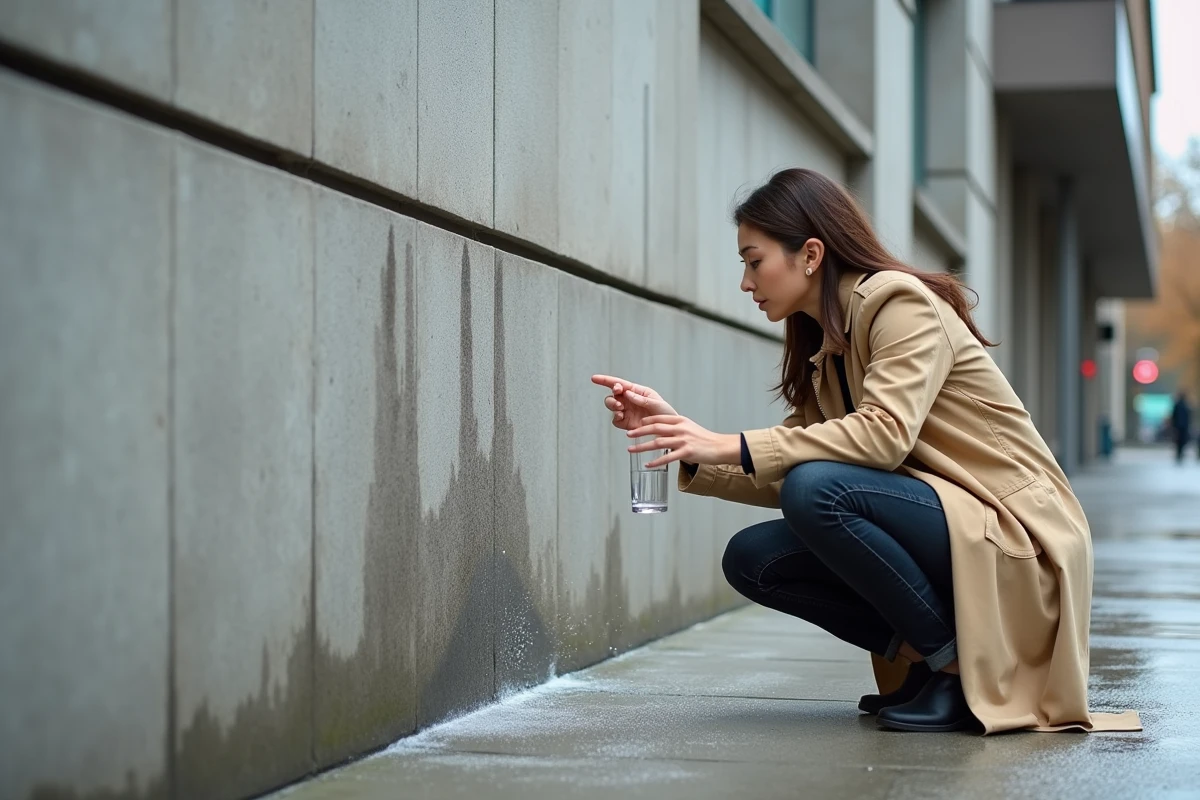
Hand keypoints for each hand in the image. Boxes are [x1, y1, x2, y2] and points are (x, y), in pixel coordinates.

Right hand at [591, 374, 676, 431]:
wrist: (668, 430)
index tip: (594, 378)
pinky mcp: (626, 423)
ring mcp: (626, 412)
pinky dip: (616, 417)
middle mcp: (629, 401)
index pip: (619, 383)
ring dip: (612, 405)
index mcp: (636, 391)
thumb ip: (641, 399)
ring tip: (620, 408)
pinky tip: (621, 416)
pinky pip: (615, 420)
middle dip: (612, 395)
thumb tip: (627, 393)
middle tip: (618, 399)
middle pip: (612, 395)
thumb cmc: (665, 413)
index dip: (605, 380)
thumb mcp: (656, 403)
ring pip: (611, 406)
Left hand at [626, 415, 741, 468]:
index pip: (659, 418)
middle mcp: (680, 429)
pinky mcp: (686, 452)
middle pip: (655, 428)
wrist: (720, 446)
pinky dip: (655, 462)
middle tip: (628, 434)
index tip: (636, 424)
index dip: (646, 421)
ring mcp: (683, 440)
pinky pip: (667, 458)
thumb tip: (662, 430)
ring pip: (658, 443)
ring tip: (631, 450)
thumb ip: (676, 427)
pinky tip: (647, 464)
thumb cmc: (704, 438)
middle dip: (640, 431)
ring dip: (642, 446)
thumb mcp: (690, 427)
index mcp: (680, 420)